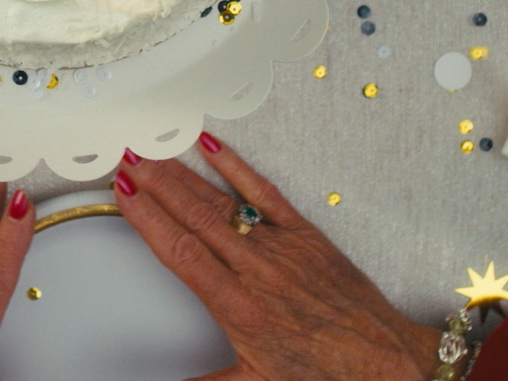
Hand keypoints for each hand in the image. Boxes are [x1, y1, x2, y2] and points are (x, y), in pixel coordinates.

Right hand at [114, 134, 439, 380]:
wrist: (383, 361)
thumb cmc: (325, 371)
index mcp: (239, 307)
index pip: (180, 251)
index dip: (146, 217)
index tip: (124, 192)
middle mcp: (257, 270)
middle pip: (193, 216)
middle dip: (155, 183)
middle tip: (129, 157)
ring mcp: (281, 247)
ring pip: (221, 201)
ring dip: (183, 174)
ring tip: (155, 152)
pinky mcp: (305, 234)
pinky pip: (264, 192)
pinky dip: (237, 167)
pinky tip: (214, 148)